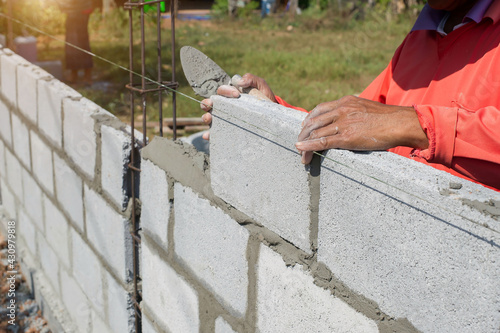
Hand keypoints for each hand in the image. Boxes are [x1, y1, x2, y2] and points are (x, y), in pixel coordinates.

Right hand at [200, 73, 275, 139]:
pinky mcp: (226, 130)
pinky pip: (215, 133)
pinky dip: (209, 134)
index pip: (222, 91)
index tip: (236, 94)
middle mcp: (224, 106)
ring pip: (209, 117)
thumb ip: (251, 79)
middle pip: (210, 103)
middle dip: (207, 103)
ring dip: (205, 117)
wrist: (272, 118)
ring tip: (209, 118)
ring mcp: (224, 119)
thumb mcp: (260, 86)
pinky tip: (208, 135)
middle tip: (211, 104)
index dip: (226, 91)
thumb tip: (240, 82)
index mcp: (230, 95)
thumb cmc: (264, 100)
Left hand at [296, 95, 428, 163]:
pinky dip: (308, 146)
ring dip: (304, 144)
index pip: (319, 109)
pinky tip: (301, 150)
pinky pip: (322, 142)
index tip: (304, 128)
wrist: (400, 123)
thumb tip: (349, 120)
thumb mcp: (366, 108)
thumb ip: (353, 111)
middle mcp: (341, 110)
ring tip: (301, 155)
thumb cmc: (388, 119)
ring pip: (315, 132)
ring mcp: (343, 123)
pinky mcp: (346, 137)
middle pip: (313, 121)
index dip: (309, 120)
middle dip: (303, 134)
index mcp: (346, 102)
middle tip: (299, 144)